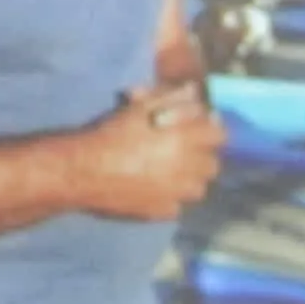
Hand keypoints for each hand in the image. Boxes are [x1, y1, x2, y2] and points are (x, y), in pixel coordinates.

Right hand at [83, 82, 223, 220]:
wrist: (84, 170)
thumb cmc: (112, 133)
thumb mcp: (141, 107)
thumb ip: (171, 97)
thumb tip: (194, 92)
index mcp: (187, 138)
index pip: (220, 135)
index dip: (210, 130)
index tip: (199, 128)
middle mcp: (189, 167)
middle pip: (212, 165)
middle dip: (201, 156)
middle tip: (183, 151)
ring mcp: (177, 193)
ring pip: (198, 188)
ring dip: (190, 180)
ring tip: (171, 173)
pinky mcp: (162, 211)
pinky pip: (177, 206)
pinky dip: (171, 199)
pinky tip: (154, 190)